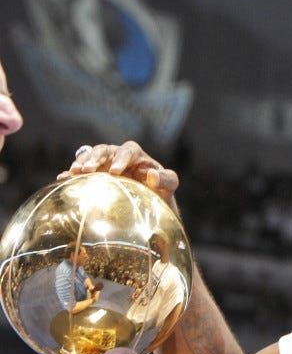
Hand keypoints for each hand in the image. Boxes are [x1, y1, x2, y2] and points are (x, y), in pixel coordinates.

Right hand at [58, 141, 179, 205]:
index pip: (127, 151)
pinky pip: (79, 171)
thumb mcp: (169, 186)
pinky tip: (60, 179)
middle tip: (87, 170)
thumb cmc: (161, 191)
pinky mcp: (93, 174)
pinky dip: (69, 174)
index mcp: (136, 155)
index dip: (120, 159)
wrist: (149, 203)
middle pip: (103, 150)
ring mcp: (103, 164)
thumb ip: (166, 179)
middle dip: (95, 159)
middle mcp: (117, 156)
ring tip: (73, 173)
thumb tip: (152, 175)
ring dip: (80, 163)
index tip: (115, 172)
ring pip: (89, 156)